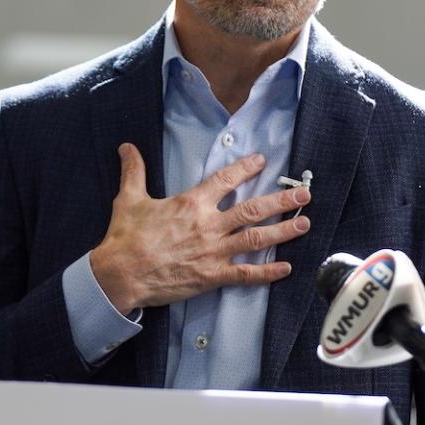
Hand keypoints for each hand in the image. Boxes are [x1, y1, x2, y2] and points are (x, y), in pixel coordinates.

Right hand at [90, 143, 310, 314]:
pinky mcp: (211, 276)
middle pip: (253, 209)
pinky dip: (267, 272)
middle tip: (304, 194)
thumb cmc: (125, 239)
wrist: (120, 274)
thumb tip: (127, 148)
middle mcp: (208, 225)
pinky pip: (245, 274)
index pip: (225, 180)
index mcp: (191, 204)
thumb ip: (134, 171)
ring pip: (256, 238)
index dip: (245, 168)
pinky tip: (285, 268)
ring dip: (283, 231)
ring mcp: (213, 252)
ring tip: (304, 224)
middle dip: (281, 201)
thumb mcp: (129, 199)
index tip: (262, 161)